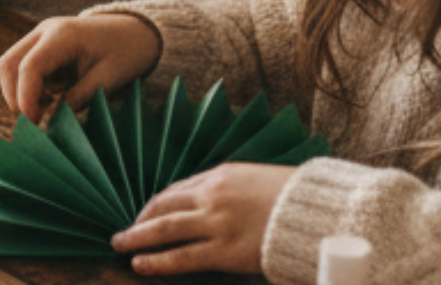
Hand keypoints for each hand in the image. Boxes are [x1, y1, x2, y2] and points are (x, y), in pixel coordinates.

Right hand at [0, 14, 162, 121]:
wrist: (134, 32)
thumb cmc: (125, 53)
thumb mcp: (108, 79)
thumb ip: (79, 98)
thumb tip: (52, 120)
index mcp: (62, 35)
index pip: (30, 66)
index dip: (26, 98)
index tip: (33, 123)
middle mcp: (43, 32)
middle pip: (8, 64)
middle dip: (14, 96)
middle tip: (32, 123)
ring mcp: (39, 37)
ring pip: (9, 66)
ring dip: (18, 92)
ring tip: (43, 112)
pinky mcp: (40, 47)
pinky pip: (20, 68)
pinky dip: (27, 88)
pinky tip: (48, 101)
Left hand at [111, 163, 293, 275]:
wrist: (320, 213)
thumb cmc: (298, 198)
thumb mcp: (260, 180)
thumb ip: (234, 190)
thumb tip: (218, 202)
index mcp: (221, 175)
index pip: (178, 189)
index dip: (158, 204)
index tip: (146, 215)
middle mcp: (212, 195)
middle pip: (164, 206)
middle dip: (140, 219)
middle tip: (123, 231)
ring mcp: (216, 223)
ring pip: (165, 230)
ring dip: (138, 237)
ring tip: (120, 245)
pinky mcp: (225, 250)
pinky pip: (182, 256)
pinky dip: (158, 260)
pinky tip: (140, 264)